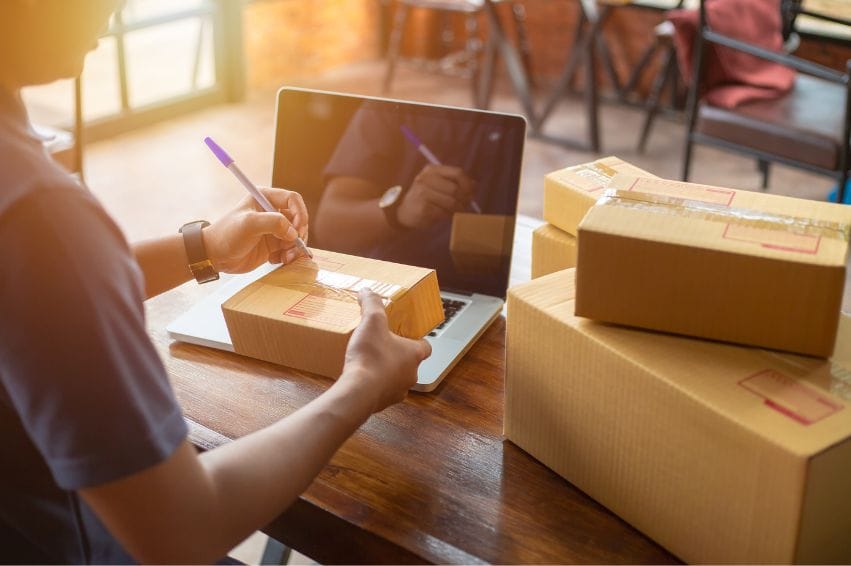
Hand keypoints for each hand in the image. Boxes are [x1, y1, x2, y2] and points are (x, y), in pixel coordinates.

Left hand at [203, 187, 308, 273]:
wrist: (215, 256)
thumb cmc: (227, 235)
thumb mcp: (249, 224)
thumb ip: (274, 223)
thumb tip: (294, 233)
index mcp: (265, 198)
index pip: (293, 199)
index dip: (300, 213)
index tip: (297, 229)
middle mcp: (272, 212)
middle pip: (299, 219)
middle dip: (299, 234)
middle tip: (292, 247)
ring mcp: (274, 229)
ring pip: (297, 236)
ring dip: (295, 248)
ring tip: (285, 258)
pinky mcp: (273, 244)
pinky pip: (291, 249)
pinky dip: (289, 255)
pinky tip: (277, 260)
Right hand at [339, 289, 431, 412]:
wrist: (358, 391)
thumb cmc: (371, 356)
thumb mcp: (372, 321)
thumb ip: (372, 304)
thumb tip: (367, 291)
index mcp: (414, 354)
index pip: (425, 346)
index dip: (416, 340)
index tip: (404, 334)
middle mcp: (411, 374)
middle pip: (409, 362)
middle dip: (396, 354)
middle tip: (381, 345)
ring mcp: (397, 391)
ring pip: (395, 378)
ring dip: (385, 371)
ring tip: (368, 361)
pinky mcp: (382, 403)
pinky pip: (380, 392)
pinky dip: (373, 385)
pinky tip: (360, 377)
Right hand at [396, 165, 473, 229]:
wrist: (403, 212)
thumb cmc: (424, 198)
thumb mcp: (437, 185)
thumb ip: (454, 182)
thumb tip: (474, 185)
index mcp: (432, 170)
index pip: (457, 173)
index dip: (468, 184)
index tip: (471, 193)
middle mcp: (426, 179)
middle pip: (456, 189)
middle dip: (464, 199)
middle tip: (465, 205)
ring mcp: (422, 193)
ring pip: (451, 202)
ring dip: (457, 209)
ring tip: (455, 211)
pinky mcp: (423, 208)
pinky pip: (444, 213)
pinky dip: (448, 216)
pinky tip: (445, 215)